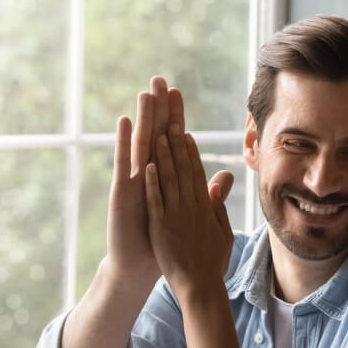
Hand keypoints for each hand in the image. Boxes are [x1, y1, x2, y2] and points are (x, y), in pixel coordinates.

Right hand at [106, 76, 186, 287]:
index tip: (179, 94)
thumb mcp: (189, 215)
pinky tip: (126, 121)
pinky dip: (124, 143)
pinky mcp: (122, 193)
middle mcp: (145, 177)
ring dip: (143, 118)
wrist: (136, 267)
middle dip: (159, 110)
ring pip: (140, 144)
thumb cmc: (162, 244)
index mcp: (164, 181)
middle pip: (155, 136)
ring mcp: (133, 183)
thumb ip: (207, 193)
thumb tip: (225, 178)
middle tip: (161, 80)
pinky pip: (124, 165)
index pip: (172, 144)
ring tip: (146, 92)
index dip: (176, 119)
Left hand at [144, 120, 234, 294]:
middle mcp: (191, 208)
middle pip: (183, 170)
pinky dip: (151, 184)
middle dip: (175, 144)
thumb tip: (223, 183)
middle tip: (169, 122)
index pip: (197, 173)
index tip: (184, 132)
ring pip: (169, 181)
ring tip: (156, 134)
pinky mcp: (161, 229)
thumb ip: (219, 205)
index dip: (190, 152)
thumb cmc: (212, 262)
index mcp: (205, 208)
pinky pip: (156, 202)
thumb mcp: (222, 231)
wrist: (200, 287)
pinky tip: (146, 166)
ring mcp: (176, 217)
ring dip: (162, 157)